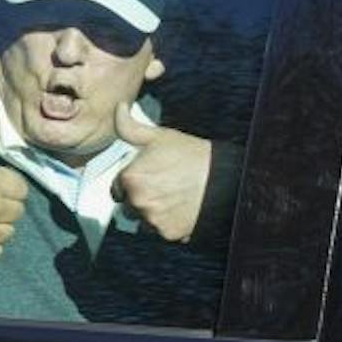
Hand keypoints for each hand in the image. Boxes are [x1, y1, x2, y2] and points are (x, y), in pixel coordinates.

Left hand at [112, 104, 212, 242]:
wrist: (224, 178)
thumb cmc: (191, 154)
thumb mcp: (159, 136)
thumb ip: (129, 126)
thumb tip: (117, 108)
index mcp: (129, 179)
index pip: (118, 188)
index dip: (132, 181)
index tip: (150, 176)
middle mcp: (137, 202)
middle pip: (130, 205)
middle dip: (142, 197)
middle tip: (165, 186)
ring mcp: (152, 220)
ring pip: (145, 220)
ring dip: (154, 212)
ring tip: (175, 196)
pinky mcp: (168, 233)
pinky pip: (162, 230)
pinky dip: (169, 222)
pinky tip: (182, 208)